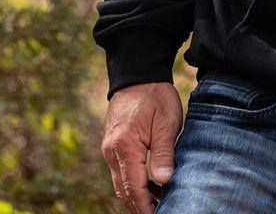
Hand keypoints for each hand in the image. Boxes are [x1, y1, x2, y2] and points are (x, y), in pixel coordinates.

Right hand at [100, 82, 182, 212]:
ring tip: (159, 203)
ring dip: (136, 195)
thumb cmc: (155, 96)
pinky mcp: (112, 145)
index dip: (146, 206)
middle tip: (160, 212)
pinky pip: (120, 171)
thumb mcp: (166, 121)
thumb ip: (164, 152)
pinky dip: (132, 182)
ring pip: (120, 182)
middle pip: (124, 189)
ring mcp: (109, 149)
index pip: (134, 187)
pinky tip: (150, 185)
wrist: (137, 74)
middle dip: (140, 206)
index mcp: (125, 146)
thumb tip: (164, 181)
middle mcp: (111, 151)